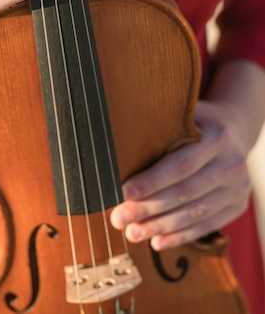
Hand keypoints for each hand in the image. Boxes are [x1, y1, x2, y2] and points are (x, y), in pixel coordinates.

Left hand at [110, 98, 250, 249]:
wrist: (233, 130)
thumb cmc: (196, 121)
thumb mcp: (185, 113)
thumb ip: (161, 123)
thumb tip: (118, 135)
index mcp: (216, 137)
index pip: (181, 165)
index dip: (152, 181)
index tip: (124, 193)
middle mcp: (231, 163)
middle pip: (185, 192)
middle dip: (149, 208)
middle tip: (119, 218)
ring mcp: (237, 188)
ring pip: (194, 213)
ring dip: (160, 226)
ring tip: (132, 232)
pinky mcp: (236, 206)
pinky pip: (206, 225)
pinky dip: (180, 236)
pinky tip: (156, 242)